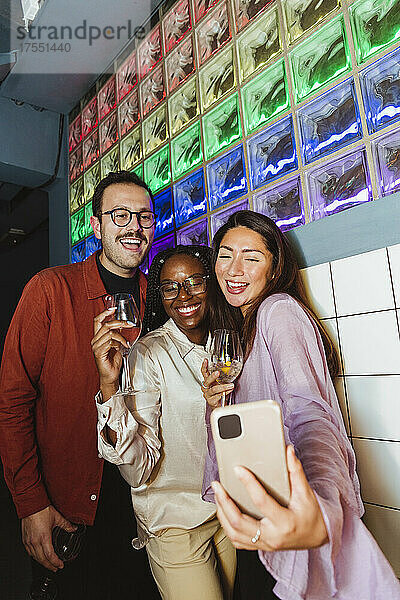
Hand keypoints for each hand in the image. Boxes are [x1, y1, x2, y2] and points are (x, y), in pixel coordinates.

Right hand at [21, 505, 76, 571]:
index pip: (50, 555)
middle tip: (55, 568)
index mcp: (44, 537)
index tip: (60, 565)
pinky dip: (35, 557)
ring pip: (35, 557)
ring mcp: (29, 541)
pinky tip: (39, 557)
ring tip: (48, 565)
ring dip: (42, 562)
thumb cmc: (42, 510)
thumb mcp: (57, 517)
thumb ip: (66, 525)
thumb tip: (74, 529)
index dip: (55, 562)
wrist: (31, 505)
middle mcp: (35, 541)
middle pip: (42, 559)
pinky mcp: (25, 539)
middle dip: (49, 566)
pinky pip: (29, 552)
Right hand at [91, 307, 132, 397]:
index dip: (105, 313)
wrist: (111, 375)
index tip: (113, 308)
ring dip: (121, 337)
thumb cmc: (113, 361)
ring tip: (126, 343)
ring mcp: (96, 346)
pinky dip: (118, 344)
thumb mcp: (117, 344)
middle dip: (119, 322)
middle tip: (129, 324)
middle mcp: (95, 340)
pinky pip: (110, 342)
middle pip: (106, 325)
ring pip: (109, 333)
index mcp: (98, 337)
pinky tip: (122, 348)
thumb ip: (117, 334)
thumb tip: (124, 324)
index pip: (98, 320)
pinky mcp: (99, 353)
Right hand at [201, 358, 233, 408]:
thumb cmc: (219, 394)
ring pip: (214, 389)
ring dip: (223, 387)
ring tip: (230, 385)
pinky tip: (228, 391)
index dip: (204, 366)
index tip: (206, 361)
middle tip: (218, 373)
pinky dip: (224, 393)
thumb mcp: (220, 383)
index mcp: (208, 382)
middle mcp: (206, 388)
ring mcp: (208, 394)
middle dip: (212, 376)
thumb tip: (230, 370)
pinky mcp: (211, 401)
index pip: (204, 373)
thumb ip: (223, 378)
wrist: (220, 405)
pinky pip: (217, 396)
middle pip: (207, 380)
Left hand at [212, 445, 327, 551]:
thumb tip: (288, 452)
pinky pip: (237, 540)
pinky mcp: (260, 546)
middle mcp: (272, 536)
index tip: (238, 469)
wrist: (317, 537)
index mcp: (285, 522)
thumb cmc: (311, 515)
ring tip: (217, 496)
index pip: (261, 502)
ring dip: (222, 513)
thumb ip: (296, 471)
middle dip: (225, 502)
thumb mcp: (306, 493)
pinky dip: (226, 526)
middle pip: (240, 521)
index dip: (248, 483)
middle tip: (217, 485)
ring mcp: (264, 544)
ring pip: (234, 533)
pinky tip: (223, 512)